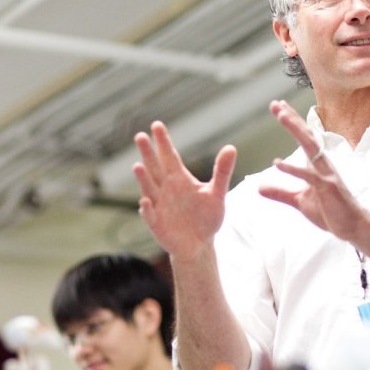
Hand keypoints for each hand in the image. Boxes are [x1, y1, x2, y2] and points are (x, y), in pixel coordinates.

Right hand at [133, 121, 236, 261]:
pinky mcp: (157, 224)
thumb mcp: (217, 194)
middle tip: (140, 136)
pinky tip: (146, 201)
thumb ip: (222, 171)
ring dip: (143, 179)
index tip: (157, 125)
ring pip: (149, 189)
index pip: (169, 157)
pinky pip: (150, 215)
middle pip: (155, 168)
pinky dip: (147, 209)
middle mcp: (166, 189)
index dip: (163, 142)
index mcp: (179, 179)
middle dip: (148, 154)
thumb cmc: (207, 217)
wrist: (200, 244)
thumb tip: (231, 147)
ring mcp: (159, 206)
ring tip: (138, 165)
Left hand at [260, 100, 367, 241]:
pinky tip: (277, 163)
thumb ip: (280, 193)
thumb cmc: (331, 212)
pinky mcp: (327, 188)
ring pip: (309, 147)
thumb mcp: (300, 201)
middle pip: (306, 136)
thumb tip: (259, 188)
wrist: (353, 227)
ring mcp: (326, 175)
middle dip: (291, 119)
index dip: (292, 123)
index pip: (303, 139)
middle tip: (276, 104)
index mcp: (316, 166)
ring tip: (281, 116)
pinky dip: (292, 169)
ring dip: (296, 130)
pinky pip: (308, 176)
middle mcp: (322, 165)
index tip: (279, 107)